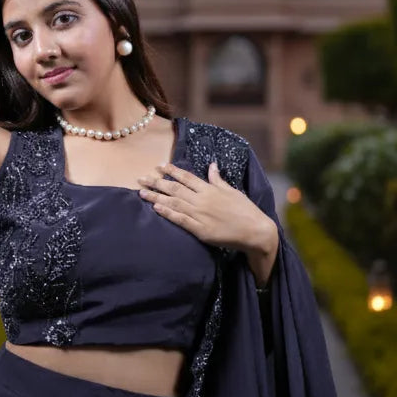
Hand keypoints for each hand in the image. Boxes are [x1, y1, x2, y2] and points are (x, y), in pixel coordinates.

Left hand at [137, 159, 278, 282]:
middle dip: (157, 182)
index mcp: (210, 189)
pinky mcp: (201, 230)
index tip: (159, 166)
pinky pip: (181, 220)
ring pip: (174, 203)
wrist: (255, 230)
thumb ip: (218, 179)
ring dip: (156, 197)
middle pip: (175, 188)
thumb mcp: (232, 191)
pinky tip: (156, 208)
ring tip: (142, 192)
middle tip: (141, 178)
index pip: (186, 177)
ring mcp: (201, 214)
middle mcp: (203, 199)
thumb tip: (212, 165)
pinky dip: (168, 213)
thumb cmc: (245, 210)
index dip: (171, 171)